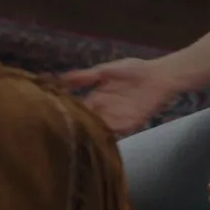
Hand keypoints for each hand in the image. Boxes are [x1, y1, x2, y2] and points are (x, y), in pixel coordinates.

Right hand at [59, 58, 177, 135]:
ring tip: (70, 138)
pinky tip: (93, 137)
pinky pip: (113, 133)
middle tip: (57, 133)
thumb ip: (84, 76)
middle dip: (73, 127)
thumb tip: (59, 77)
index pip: (76, 108)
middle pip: (85, 122)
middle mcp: (103, 111)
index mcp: (96, 98)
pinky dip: (104, 136)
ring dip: (87, 134)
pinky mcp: (128, 125)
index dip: (66, 112)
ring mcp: (115, 119)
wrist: (160, 76)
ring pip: (96, 130)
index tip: (50, 117)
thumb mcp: (105, 70)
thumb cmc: (134, 70)